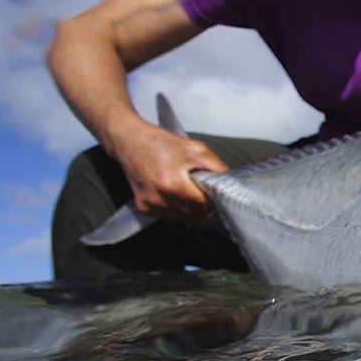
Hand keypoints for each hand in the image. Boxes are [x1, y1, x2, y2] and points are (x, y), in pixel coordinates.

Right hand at [113, 120, 229, 223]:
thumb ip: (217, 168)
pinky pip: (171, 216)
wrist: (130, 141)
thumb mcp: (196, 149)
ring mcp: (150, 205)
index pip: (204, 204)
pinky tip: (177, 192)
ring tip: (188, 187)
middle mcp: (158, 198)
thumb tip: (231, 183)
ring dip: (192, 207)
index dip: (212, 196)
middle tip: (201, 186)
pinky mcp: (144, 208)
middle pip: (196, 214)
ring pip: (185, 218)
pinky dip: (179, 208)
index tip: (212, 188)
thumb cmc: (161, 143)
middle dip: (204, 202)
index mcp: (171, 183)